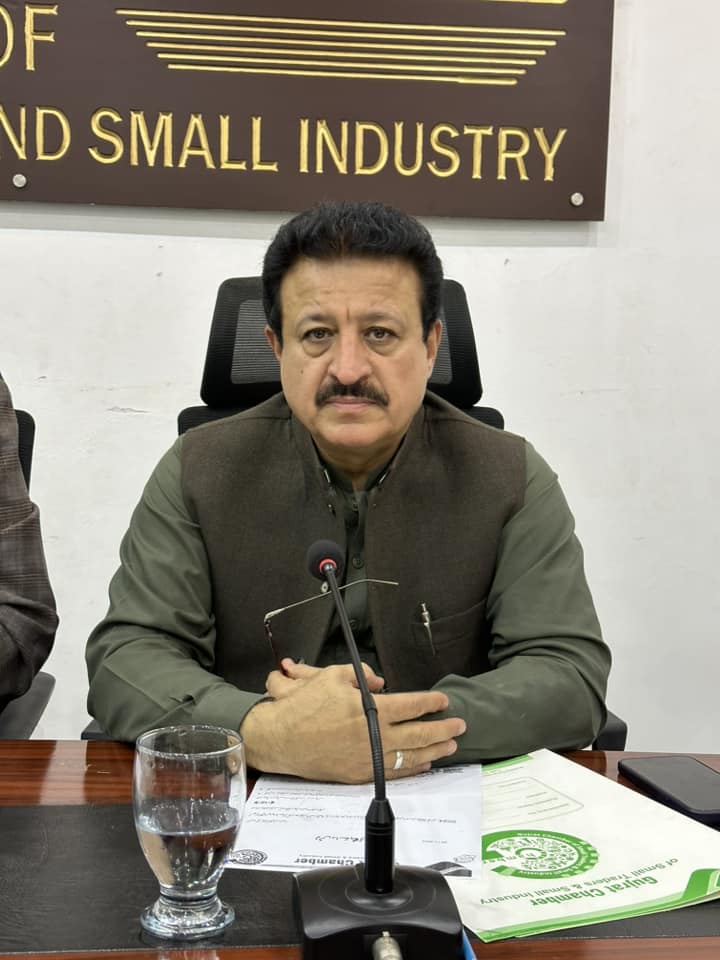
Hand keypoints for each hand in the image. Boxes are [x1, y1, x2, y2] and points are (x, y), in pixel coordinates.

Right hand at [240, 662, 465, 783]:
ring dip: (433, 751)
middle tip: (459, 726)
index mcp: (368, 708)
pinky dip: (411, 769)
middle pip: (418, 733)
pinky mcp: (358, 774)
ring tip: (450, 746)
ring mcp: (367, 758)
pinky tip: (423, 764)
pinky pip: (392, 773)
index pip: (410, 705)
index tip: (443, 701)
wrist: (280, 738)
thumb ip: (361, 674)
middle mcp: (372, 735)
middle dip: (442, 729)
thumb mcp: (332, 676)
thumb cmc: (303, 705)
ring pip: (409, 756)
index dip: (430, 703)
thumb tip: (380, 682)